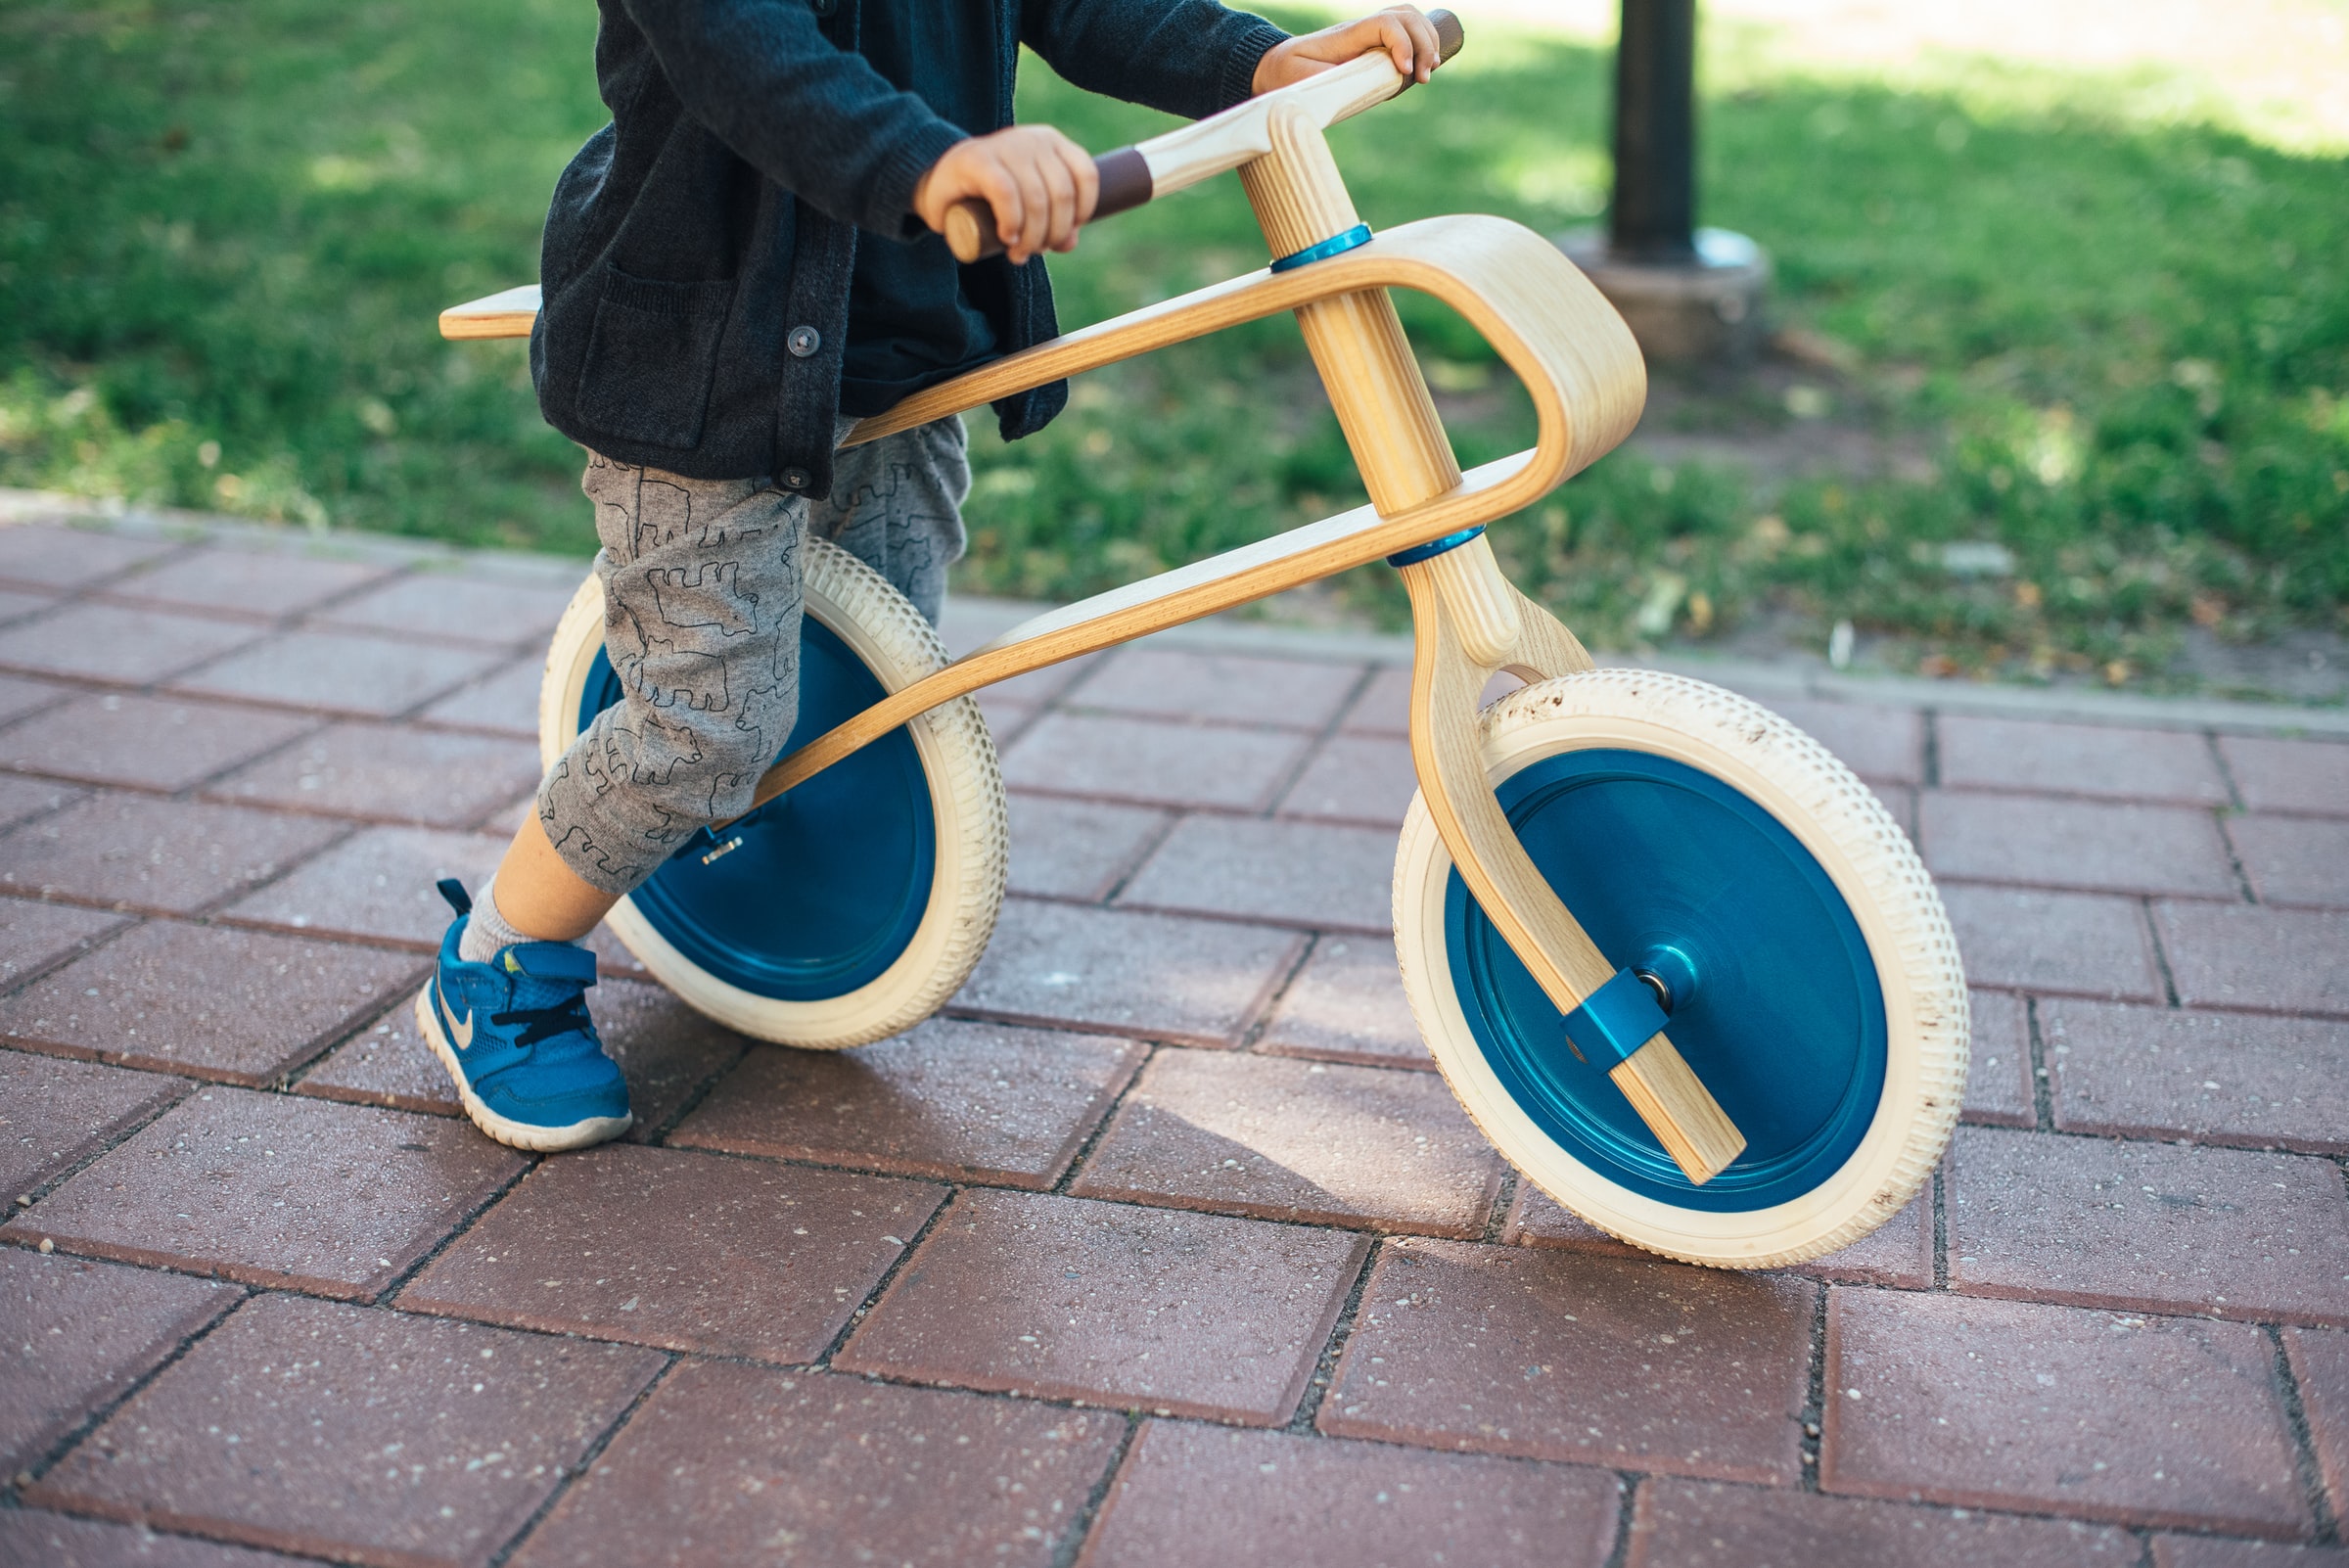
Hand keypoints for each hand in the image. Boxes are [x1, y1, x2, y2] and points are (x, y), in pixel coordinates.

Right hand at [912, 125, 1097, 265]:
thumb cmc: (988, 195)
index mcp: (1052, 142)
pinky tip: (1008, 237)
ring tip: (1018, 253)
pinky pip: (1007, 194)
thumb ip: (1051, 220)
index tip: (1065, 235)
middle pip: (1061, 194)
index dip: (1082, 211)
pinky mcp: (978, 159)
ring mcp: (1005, 145)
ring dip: (1033, 236)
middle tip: (1035, 252)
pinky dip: (1012, 221)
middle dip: (1053, 233)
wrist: (939, 182)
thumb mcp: (1027, 205)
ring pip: (1037, 198)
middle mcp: (1032, 139)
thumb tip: (1070, 242)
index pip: (1086, 176)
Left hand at [1251, 5, 1443, 93]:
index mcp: (1346, 35)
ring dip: (1427, 40)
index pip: (1384, 23)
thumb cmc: (1288, 75)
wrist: (1278, 65)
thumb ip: (1324, 86)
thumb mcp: (1301, 82)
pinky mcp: (1374, 44)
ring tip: (1429, 71)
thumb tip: (1344, 96)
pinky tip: (1426, 64)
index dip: (1402, 43)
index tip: (1405, 73)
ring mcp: (1370, 33)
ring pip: (1408, 17)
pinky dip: (1422, 40)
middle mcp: (1361, 29)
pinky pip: (1405, 30)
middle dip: (1422, 44)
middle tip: (1423, 78)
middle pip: (1404, 16)